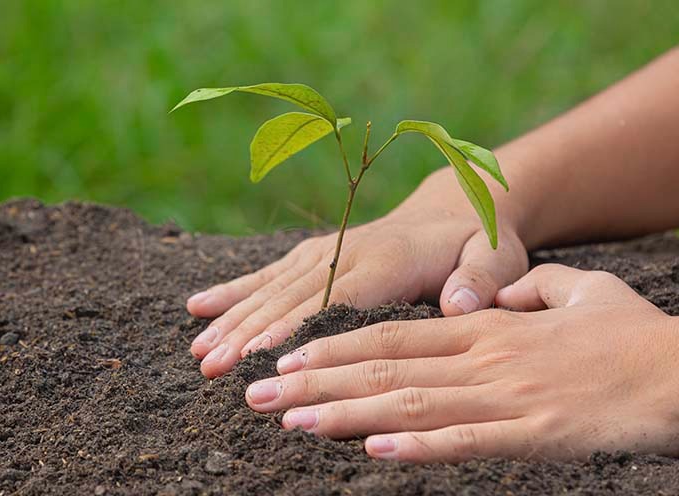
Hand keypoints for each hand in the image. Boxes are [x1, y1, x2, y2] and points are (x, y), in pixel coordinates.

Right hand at [186, 171, 528, 377]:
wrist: (452, 206)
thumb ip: (481, 278)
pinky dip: (231, 291)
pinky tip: (196, 308)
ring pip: (269, 290)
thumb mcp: (496, 255)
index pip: (334, 300)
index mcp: (386, 261)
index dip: (295, 327)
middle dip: (248, 334)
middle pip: (289, 299)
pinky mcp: (311, 255)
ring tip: (198, 354)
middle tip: (213, 368)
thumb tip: (459, 303)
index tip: (260, 355)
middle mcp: (345, 253)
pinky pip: (266, 275)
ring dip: (231, 321)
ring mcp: (322, 252)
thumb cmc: (477, 241)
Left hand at [244, 264, 678, 461]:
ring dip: (343, 413)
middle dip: (313, 380)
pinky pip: (467, 441)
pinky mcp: (534, 432)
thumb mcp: (575, 295)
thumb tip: (495, 298)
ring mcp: (503, 395)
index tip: (282, 355)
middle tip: (255, 392)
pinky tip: (375, 452)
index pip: (388, 336)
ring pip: (408, 403)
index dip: (331, 346)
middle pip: (381, 368)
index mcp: (481, 328)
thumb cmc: (633, 337)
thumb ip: (526, 292)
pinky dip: (419, 446)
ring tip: (289, 419)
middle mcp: (480, 358)